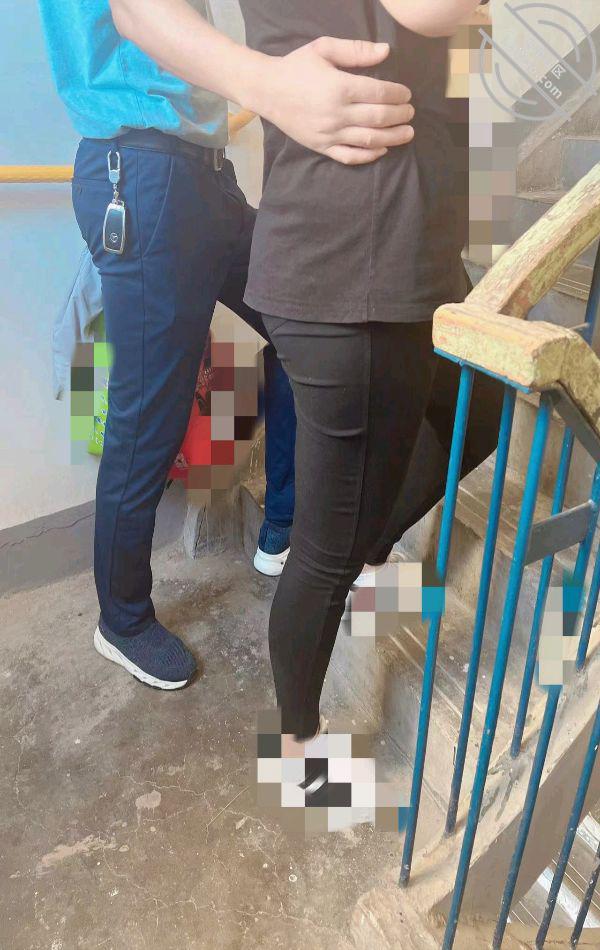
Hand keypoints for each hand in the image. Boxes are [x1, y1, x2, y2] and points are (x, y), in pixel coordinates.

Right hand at [247, 37, 413, 164]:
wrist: (267, 90)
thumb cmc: (297, 66)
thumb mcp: (324, 49)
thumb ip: (356, 50)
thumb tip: (386, 51)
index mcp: (339, 87)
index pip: (379, 93)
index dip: (398, 94)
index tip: (406, 94)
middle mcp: (336, 114)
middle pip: (378, 118)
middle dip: (400, 115)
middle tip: (410, 113)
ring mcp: (329, 134)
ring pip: (369, 140)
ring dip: (393, 137)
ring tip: (407, 133)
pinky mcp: (322, 147)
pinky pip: (349, 156)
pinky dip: (368, 156)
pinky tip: (382, 149)